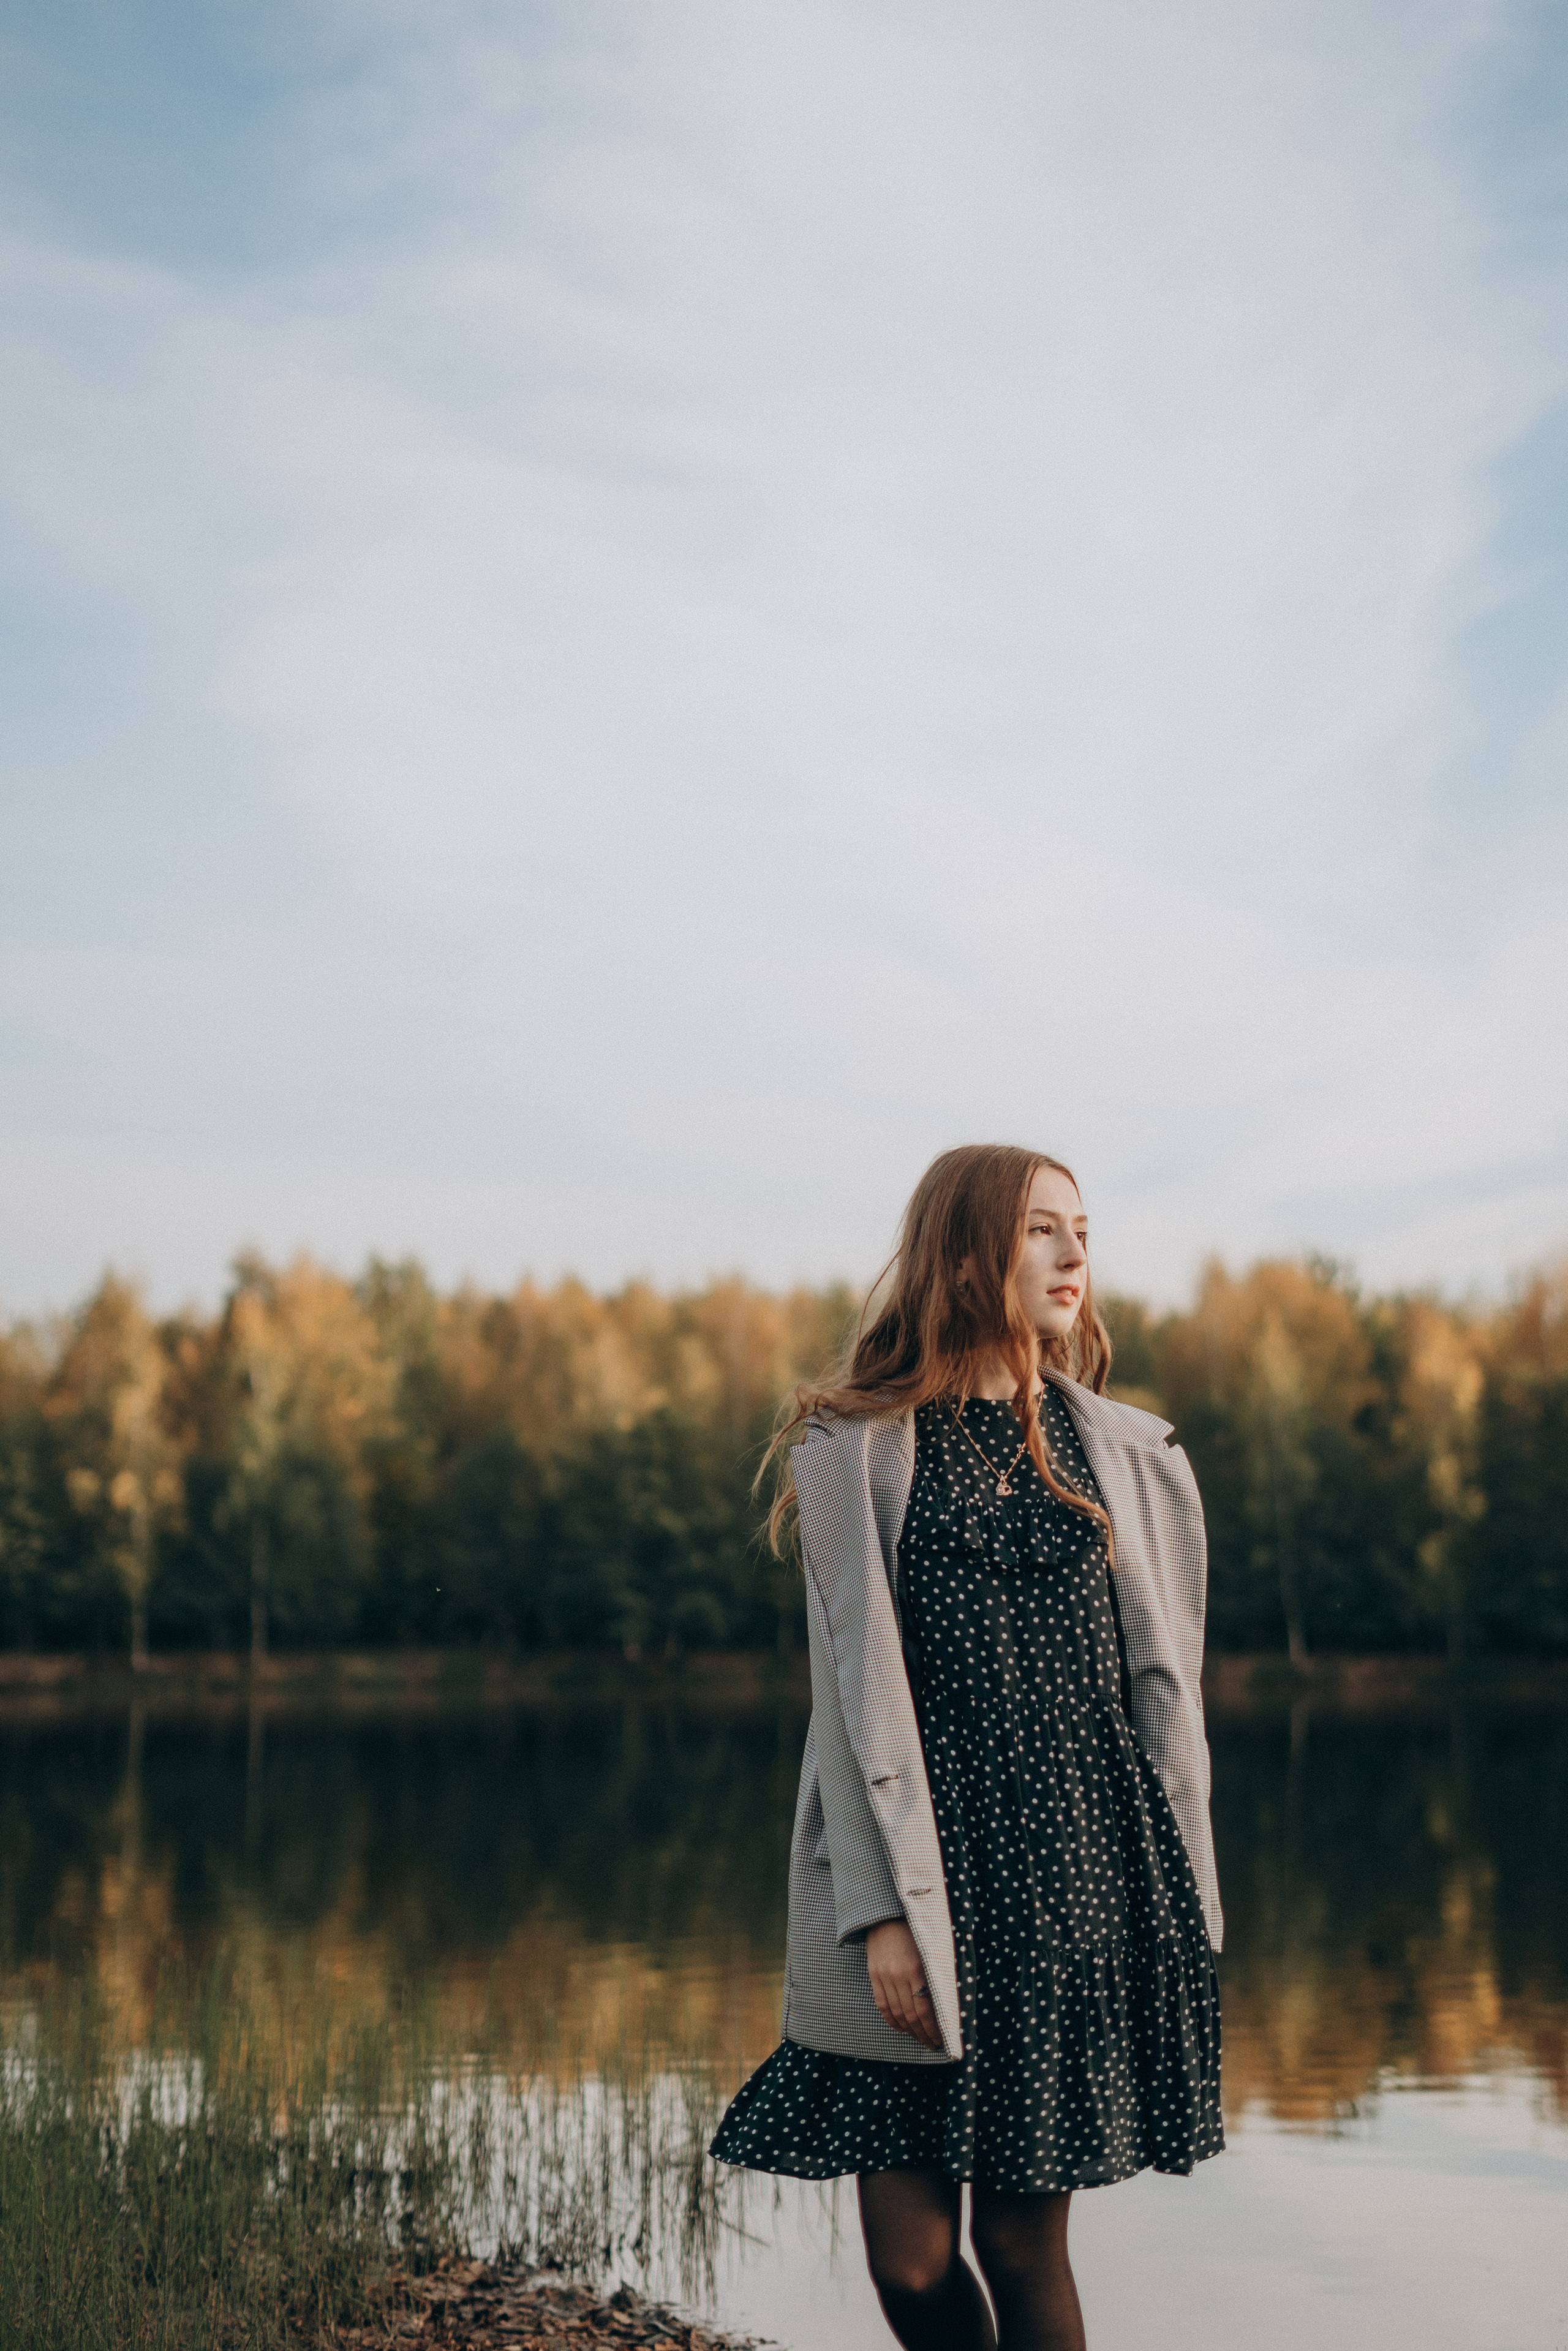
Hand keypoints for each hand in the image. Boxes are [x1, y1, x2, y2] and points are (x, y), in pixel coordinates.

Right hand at [865, 1920, 941, 2049]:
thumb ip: (937, 1973)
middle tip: (933, 2044)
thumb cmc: (915, 1930)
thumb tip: (948, 2002)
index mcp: (918, 1968)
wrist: (886, 1914)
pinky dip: (892, 2020)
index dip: (933, 2028)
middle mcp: (899, 1975)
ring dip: (910, 2030)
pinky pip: (882, 2005)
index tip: (942, 2039)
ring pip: (897, 2013)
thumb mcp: (931, 1949)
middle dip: (924, 2033)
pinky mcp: (874, 1975)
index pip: (926, 2009)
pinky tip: (901, 2029)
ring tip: (920, 2039)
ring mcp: (884, 1976)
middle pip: (912, 2015)